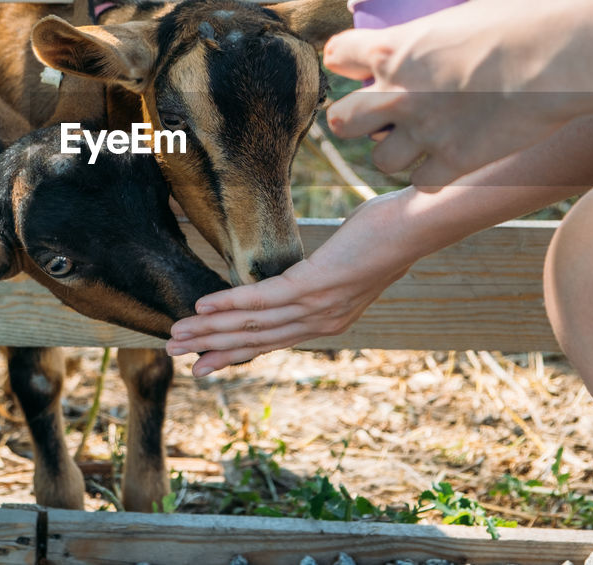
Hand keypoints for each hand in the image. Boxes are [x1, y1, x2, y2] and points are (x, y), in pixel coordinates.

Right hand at [166, 190, 420, 375]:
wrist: (417, 228)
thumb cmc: (387, 234)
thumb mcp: (350, 262)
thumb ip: (325, 274)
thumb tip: (310, 269)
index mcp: (329, 320)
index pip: (273, 341)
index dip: (234, 353)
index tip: (203, 365)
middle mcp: (322, 321)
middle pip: (257, 339)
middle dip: (212, 347)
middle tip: (175, 354)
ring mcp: (318, 306)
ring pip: (254, 324)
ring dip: (211, 330)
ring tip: (177, 334)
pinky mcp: (315, 285)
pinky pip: (263, 298)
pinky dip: (230, 303)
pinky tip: (202, 305)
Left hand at [323, 0, 573, 189]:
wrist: (559, 53)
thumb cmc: (524, 17)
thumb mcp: (466, 15)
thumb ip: (443, 36)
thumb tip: (450, 40)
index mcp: (392, 48)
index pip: (338, 56)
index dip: (346, 62)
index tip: (358, 65)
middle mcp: (398, 94)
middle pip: (341, 121)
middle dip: (352, 120)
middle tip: (378, 115)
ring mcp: (424, 131)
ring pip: (380, 160)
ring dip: (396, 152)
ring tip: (419, 142)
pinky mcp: (455, 161)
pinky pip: (424, 183)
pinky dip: (434, 176)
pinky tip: (450, 163)